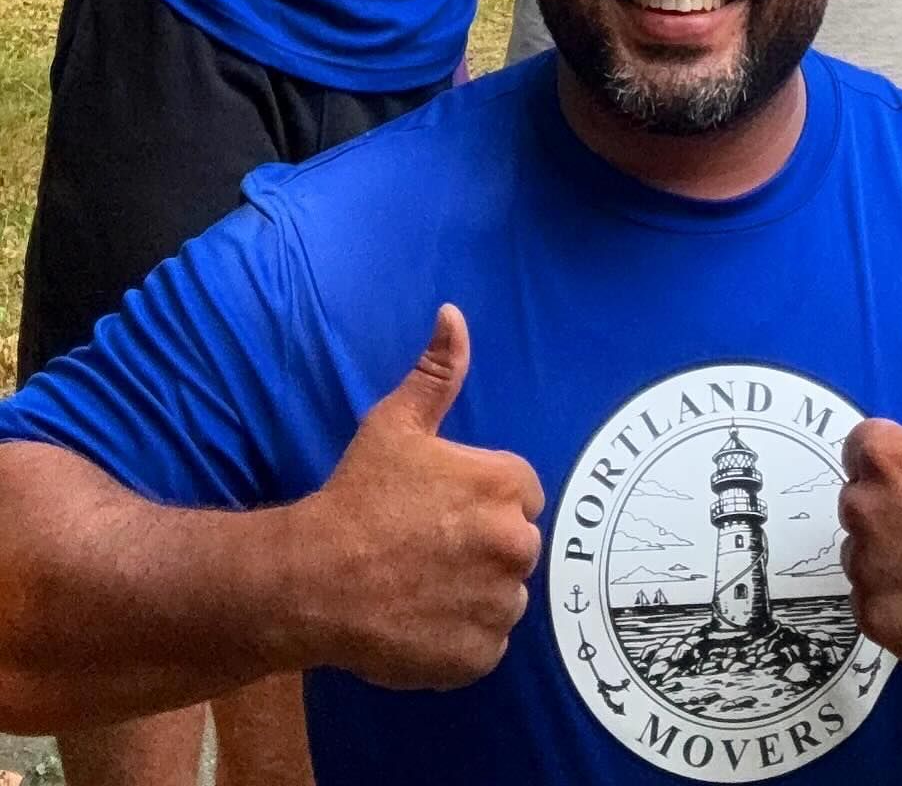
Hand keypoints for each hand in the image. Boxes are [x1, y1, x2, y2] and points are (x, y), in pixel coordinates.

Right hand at [295, 305, 543, 689]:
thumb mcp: (396, 424)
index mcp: (504, 486)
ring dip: (476, 592)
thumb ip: (437, 372)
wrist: (312, 580)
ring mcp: (498, 604)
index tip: (442, 508)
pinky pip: (486, 642)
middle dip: (483, 545)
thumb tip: (454, 315)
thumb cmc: (357, 497)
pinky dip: (461, 636)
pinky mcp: (479, 654)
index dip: (481, 499)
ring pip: (504, 595)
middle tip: (427, 547)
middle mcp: (514, 544)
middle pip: (517, 544)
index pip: (520, 492)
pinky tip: (422, 620)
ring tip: (422, 584)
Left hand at [839, 289, 901, 664]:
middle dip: (892, 504)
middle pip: (859, 499)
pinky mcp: (877, 619)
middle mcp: (865, 508)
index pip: (864, 449)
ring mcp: (870, 568)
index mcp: (884, 454)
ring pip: (861, 551)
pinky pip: (868, 602)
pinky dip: (895, 600)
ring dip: (890, 552)